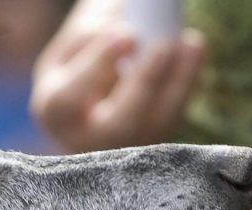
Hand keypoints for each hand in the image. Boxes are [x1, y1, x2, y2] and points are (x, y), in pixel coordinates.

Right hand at [30, 23, 204, 152]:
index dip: (99, 65)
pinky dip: (188, 83)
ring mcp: (127, 147)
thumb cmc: (74, 74)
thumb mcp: (67, 54)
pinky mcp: (155, 142)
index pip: (71, 96)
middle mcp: (92, 140)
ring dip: (179, 81)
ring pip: (158, 124)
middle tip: (163, 44)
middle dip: (146, 81)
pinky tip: (193, 49)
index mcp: (57, 114)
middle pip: (122, 122)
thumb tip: (127, 21)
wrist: (88, 117)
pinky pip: (175, 116)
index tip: (126, 34)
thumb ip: (89, 36)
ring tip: (191, 42)